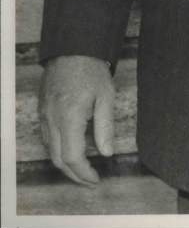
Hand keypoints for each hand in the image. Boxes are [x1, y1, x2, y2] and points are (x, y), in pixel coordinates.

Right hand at [39, 55, 114, 184]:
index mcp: (69, 117)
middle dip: (74, 174)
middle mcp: (52, 119)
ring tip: (82, 169)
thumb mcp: (106, 96)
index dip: (84, 173)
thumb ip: (105, 126)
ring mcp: (45, 115)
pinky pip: (47, 137)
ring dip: (65, 164)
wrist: (72, 47)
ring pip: (50, 150)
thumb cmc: (91, 69)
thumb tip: (107, 153)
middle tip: (89, 180)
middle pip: (58, 159)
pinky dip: (58, 149)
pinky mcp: (42, 110)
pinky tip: (71, 149)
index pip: (72, 157)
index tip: (96, 179)